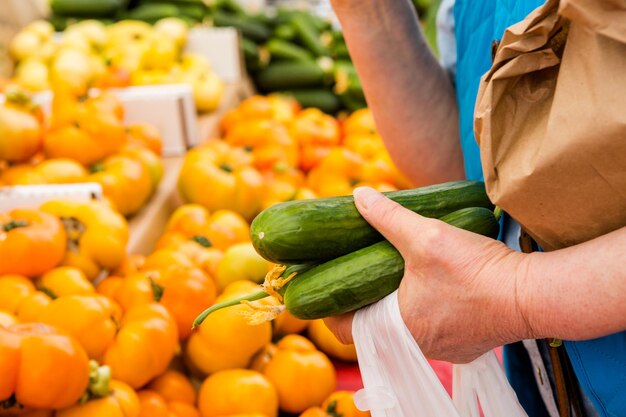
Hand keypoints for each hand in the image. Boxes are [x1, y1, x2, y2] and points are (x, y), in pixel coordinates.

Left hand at [324, 187, 533, 362]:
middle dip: (366, 301)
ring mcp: (444, 348)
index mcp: (397, 328)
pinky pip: (434, 328)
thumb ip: (388, 216)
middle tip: (359, 273)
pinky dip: (427, 309)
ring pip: (406, 327)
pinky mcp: (466, 343)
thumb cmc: (476, 271)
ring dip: (397, 304)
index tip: (327, 285)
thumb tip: (359, 195)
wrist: (533, 295)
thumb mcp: (426, 236)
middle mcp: (417, 346)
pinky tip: (432, 286)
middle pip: (374, 326)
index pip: (344, 328)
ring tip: (393, 274)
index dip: (330, 307)